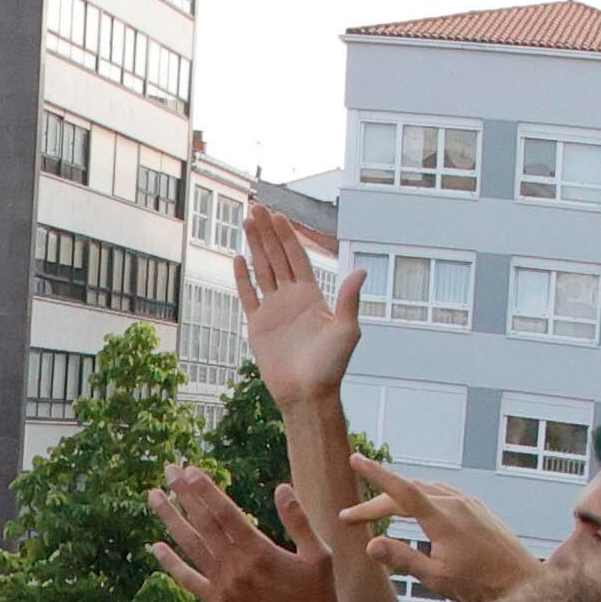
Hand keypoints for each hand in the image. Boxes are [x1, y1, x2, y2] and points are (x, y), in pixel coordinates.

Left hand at [148, 468, 339, 601]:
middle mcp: (234, 567)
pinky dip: (171, 563)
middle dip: (184, 494)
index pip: (224, 513)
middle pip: (202, 523)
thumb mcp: (319, 555)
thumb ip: (298, 521)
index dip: (205, 490)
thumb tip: (281, 488)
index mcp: (259, 551)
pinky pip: (187, 579)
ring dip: (170, 520)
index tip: (189, 470)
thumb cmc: (317, 599)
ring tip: (153, 496)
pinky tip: (155, 547)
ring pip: (189, 546)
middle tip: (168, 468)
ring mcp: (221, 586)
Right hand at [233, 209, 360, 411]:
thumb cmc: (331, 366)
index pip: (297, 257)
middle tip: (256, 207)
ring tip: (245, 223)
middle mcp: (292, 298)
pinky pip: (248, 296)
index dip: (287, 235)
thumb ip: (349, 299)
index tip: (277, 214)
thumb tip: (362, 269)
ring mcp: (273, 311)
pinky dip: (243, 278)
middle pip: (276, 257)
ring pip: (262, 270)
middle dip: (267, 232)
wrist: (308, 394)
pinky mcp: (258, 326)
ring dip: (254, 246)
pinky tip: (238, 259)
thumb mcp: (347, 330)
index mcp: (312, 295)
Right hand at [339, 457, 537, 601]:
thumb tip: (369, 544)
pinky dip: (421, 496)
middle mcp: (456, 503)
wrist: (523, 580)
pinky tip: (415, 508)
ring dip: (398, 497)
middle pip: (408, 492)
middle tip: (350, 516)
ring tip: (377, 509)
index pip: (402, 491)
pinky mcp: (478, 508)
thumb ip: (402, 558)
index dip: (376, 474)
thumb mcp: (436, 577)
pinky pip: (443, 493)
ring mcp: (469, 503)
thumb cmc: (480, 583)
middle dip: (376, 502)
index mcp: (443, 518)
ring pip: (426, 489)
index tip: (355, 460)